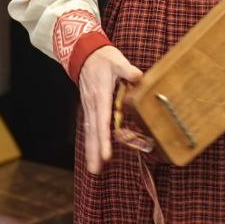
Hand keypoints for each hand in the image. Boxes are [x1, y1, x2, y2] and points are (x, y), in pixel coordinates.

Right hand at [78, 45, 141, 174]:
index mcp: (101, 95)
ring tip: (93, 169)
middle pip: (93, 131)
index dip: (104, 139)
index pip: (102, 120)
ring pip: (89, 132)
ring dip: (91, 151)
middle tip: (96, 170)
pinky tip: (93, 154)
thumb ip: (127, 70)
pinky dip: (90, 142)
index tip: (107, 155)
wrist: (85, 53)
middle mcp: (92, 104)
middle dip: (95, 151)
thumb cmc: (104, 58)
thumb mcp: (117, 60)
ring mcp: (89, 107)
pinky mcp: (90, 108)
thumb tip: (138, 76)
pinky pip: (89, 128)